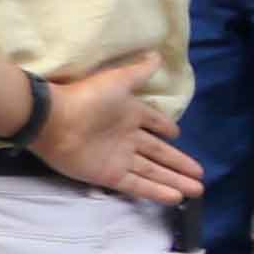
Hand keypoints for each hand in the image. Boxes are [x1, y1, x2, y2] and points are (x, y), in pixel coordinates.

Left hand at [33, 55, 205, 204]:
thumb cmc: (86, 97)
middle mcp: (126, 138)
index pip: (154, 123)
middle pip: (159, 153)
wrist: (52, 119)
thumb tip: (158, 56)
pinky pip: (138, 185)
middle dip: (179, 164)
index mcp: (129, 114)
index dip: (166, 128)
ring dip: (174, 181)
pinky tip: (175, 198)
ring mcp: (118, 158)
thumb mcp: (118, 80)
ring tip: (197, 191)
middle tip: (201, 175)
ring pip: (153, 172)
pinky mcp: (109, 175)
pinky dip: (156, 191)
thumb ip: (139, 72)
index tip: (177, 135)